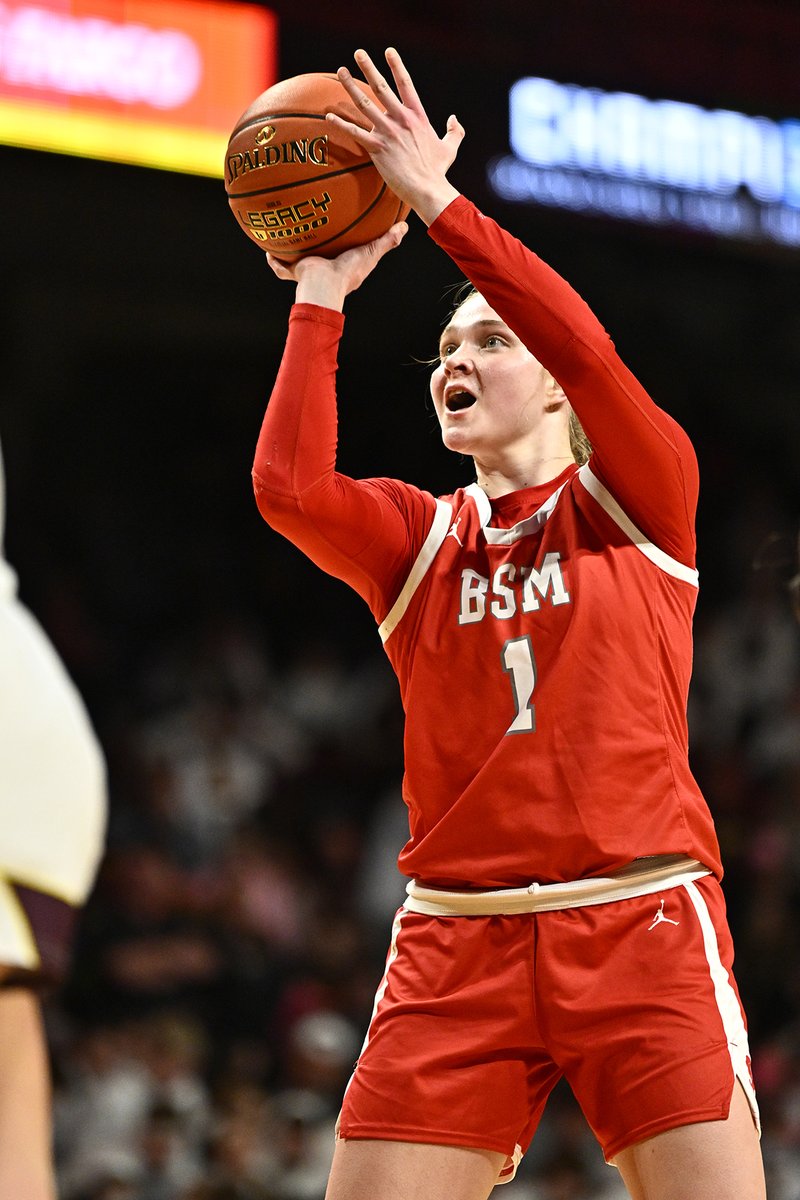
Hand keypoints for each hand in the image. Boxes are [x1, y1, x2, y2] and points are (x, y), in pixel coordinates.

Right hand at [265, 220, 407, 310]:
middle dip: (319, 245)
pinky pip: (281, 267)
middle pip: (322, 254)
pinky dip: (274, 261)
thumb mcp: (370, 253)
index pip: (347, 253)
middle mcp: (326, 267)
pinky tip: (267, 249)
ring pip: (299, 259)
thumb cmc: (348, 272)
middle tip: (315, 227)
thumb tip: (404, 228)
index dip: (348, 246)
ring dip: (293, 250)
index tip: (349, 235)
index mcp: (344, 265)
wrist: (324, 284)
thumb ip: (386, 241)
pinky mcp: (296, 271)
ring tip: (287, 233)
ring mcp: (310, 269)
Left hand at [328, 47, 463, 225]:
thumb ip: (454, 131)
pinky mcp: (377, 149)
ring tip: (340, 71)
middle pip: (381, 88)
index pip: (406, 84)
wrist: (427, 189)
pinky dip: (341, 124)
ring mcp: (388, 133)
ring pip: (364, 105)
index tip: (388, 51)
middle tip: (358, 53)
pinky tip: (329, 116)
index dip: (396, 66)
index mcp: (418, 116)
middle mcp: (401, 120)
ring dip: (350, 87)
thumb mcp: (450, 147)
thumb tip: (454, 119)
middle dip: (368, 68)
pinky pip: (355, 133)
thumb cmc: (438, 171)